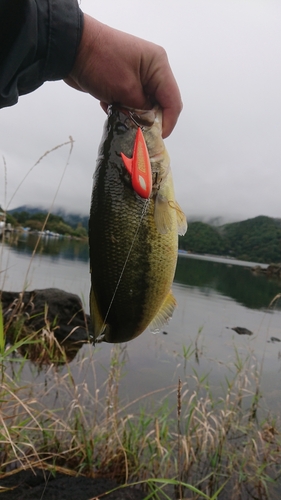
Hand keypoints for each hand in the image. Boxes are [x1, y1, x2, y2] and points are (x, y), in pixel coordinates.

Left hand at [65, 14, 181, 137]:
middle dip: (150, 119)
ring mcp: (137, 74)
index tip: (157, 138)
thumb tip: (148, 124)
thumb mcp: (126, 90)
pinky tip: (109, 106)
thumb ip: (142, 110)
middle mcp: (152, 68)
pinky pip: (130, 100)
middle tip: (139, 133)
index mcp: (158, 65)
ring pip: (143, 104)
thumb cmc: (100, 63)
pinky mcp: (124, 79)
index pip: (173, 100)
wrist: (70, 48)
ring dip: (133, 114)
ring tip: (120, 118)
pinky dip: (122, 108)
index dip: (168, 122)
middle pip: (160, 103)